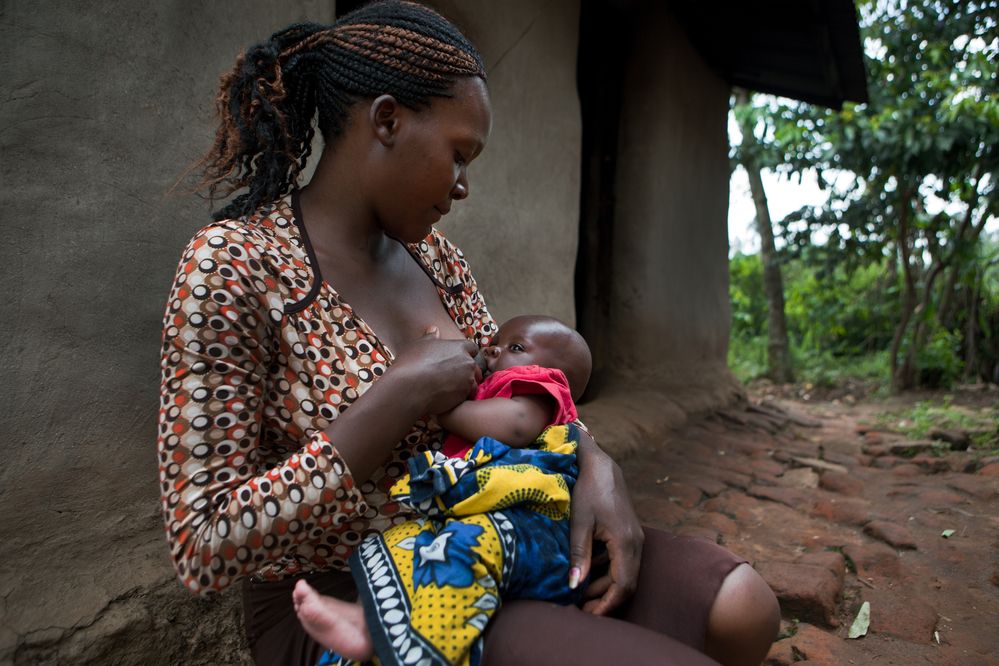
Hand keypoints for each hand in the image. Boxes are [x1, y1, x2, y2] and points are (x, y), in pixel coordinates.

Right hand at [391, 326, 480, 414]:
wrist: (409, 387)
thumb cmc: (412, 363)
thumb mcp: (419, 344)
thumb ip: (430, 337)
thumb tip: (434, 329)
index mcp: (459, 348)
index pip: (472, 348)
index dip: (467, 353)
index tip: (460, 358)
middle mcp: (467, 364)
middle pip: (476, 368)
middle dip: (468, 372)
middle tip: (454, 377)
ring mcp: (467, 381)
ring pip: (473, 385)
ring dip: (465, 387)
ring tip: (450, 390)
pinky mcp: (463, 397)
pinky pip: (465, 398)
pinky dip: (459, 399)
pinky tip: (447, 399)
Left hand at [568, 431, 643, 614]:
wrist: (600, 465)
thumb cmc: (588, 490)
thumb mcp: (579, 522)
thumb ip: (578, 554)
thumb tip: (574, 586)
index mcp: (625, 542)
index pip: (623, 584)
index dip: (608, 604)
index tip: (590, 616)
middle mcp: (636, 543)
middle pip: (626, 583)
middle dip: (605, 600)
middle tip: (581, 611)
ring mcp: (634, 538)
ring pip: (624, 573)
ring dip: (605, 587)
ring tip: (581, 596)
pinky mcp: (628, 534)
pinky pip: (621, 561)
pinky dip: (606, 572)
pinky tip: (587, 574)